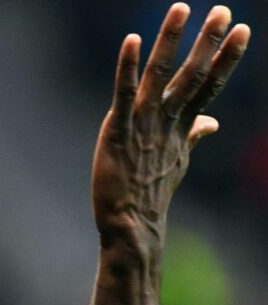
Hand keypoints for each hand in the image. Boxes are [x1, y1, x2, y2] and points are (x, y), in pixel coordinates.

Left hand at [91, 4, 249, 250]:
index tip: (243, 30)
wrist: (130, 225)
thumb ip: (192, 135)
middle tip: (225, 11)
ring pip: (160, 77)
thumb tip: (211, 122)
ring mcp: (143, 127)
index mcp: (181, 127)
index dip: (226, 58)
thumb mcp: (176, 159)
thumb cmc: (149, 191)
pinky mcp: (118, 133)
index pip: (208, 86)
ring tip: (182, 9)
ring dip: (171, 42)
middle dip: (208, 43)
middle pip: (192, 76)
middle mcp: (166, 122)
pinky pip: (123, 95)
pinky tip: (131, 40)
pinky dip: (127, 68)